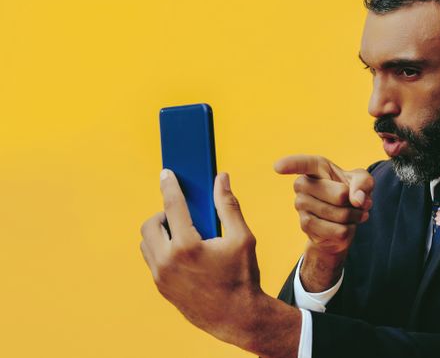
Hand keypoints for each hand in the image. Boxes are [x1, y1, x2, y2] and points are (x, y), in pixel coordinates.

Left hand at [140, 169, 299, 357]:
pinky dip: (162, 248)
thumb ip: (228, 206)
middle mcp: (167, 262)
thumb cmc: (242, 277)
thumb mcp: (242, 238)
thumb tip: (222, 178)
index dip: (170, 185)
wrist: (237, 317)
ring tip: (183, 232)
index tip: (166, 173)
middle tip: (182, 214)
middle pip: (151, 224)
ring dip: (160, 232)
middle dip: (163, 213)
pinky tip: (183, 249)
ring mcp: (161, 277)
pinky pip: (152, 259)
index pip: (173, 206)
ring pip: (146, 243)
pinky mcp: (161, 287)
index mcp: (187, 246)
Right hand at [274, 155, 374, 291]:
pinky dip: (349, 230)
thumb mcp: (363, 182)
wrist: (342, 221)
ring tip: (352, 214)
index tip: (278, 167)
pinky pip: (337, 231)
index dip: (291, 164)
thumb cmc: (350, 192)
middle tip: (356, 203)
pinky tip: (345, 226)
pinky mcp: (305, 225)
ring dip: (353, 217)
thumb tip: (357, 200)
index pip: (303, 164)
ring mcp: (300, 205)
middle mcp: (303, 184)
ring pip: (339, 214)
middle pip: (339, 195)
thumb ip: (363, 183)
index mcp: (316, 167)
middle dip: (356, 202)